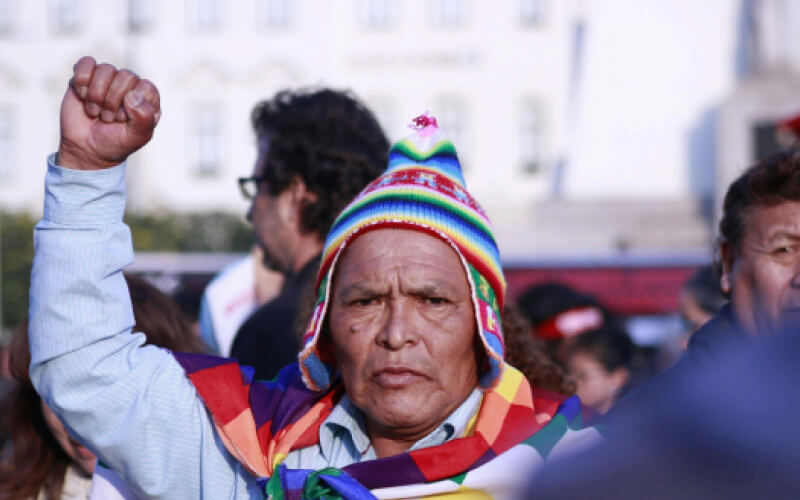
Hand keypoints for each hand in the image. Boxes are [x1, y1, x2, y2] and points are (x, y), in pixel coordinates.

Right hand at [57, 56, 160, 170]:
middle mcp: (130, 86)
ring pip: (106, 69)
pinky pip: (86, 63)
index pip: (145, 87)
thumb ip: (144, 118)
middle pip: (125, 76)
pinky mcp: (87, 77)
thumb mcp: (136, 137)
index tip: (122, 120)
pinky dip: (82, 80)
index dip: (131, 105)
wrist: (85, 148)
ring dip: (96, 94)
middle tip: (107, 118)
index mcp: (147, 98)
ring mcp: (108, 80)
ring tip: (95, 111)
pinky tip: (82, 95)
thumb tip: (133, 95)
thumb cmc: (115, 142)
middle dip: (112, 101)